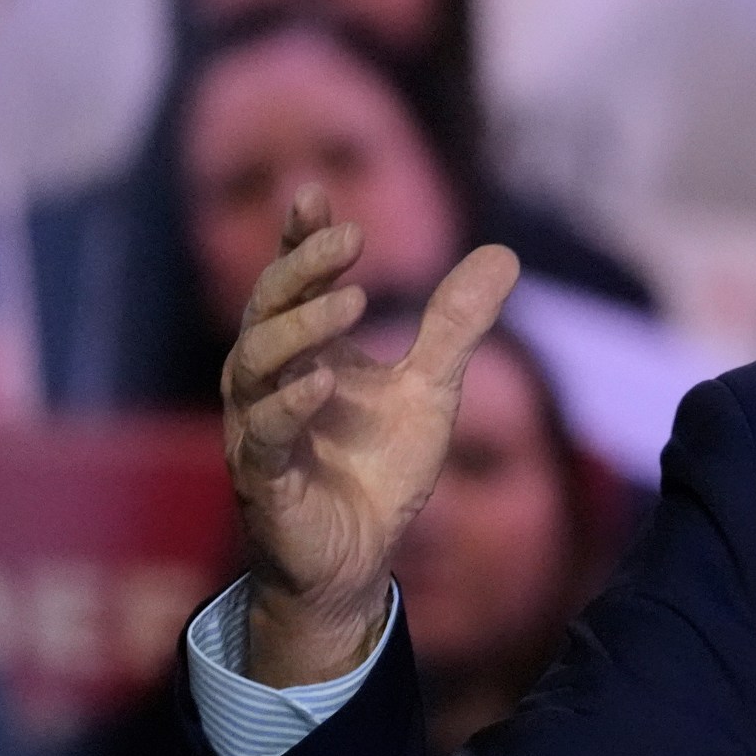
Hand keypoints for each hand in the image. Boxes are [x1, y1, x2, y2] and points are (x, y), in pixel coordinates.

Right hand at [220, 185, 518, 685]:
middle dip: (301, 269)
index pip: (292, 284)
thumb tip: (504, 251)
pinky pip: (264, 438)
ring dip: (299, 328)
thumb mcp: (431, 389)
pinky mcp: (264, 482)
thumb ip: (456, 324)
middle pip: (265, 311)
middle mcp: (269, 384)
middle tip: (351, 236)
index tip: (316, 194)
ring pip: (251, 366)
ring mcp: (259, 431)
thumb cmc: (378, 469)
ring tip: (351, 299)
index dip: (299, 240)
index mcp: (304, 355)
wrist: (358, 560)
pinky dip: (289, 406)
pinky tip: (324, 383)